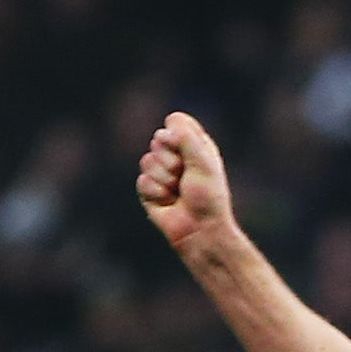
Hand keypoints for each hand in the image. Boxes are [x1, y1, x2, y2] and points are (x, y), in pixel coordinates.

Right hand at [135, 111, 242, 257]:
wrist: (200, 229)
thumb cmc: (208, 197)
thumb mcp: (203, 163)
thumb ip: (187, 139)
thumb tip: (165, 129)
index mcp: (195, 145)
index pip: (176, 121)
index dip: (175, 132)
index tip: (183, 146)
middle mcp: (177, 155)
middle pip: (158, 139)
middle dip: (171, 160)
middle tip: (184, 176)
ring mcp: (161, 172)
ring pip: (147, 160)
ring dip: (164, 179)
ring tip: (178, 191)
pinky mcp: (149, 190)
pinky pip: (142, 181)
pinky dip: (156, 193)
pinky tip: (168, 202)